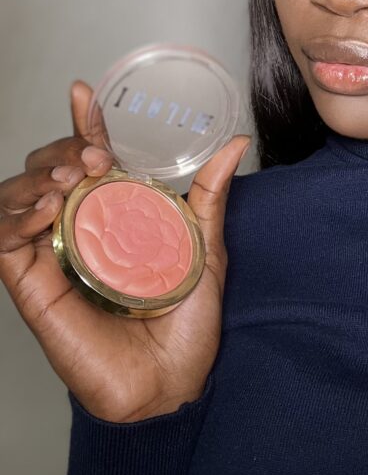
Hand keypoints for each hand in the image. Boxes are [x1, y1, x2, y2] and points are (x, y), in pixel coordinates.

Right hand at [0, 80, 249, 421]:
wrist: (171, 382)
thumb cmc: (186, 320)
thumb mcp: (204, 246)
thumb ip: (210, 193)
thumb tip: (237, 141)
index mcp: (114, 212)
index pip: (87, 156)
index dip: (81, 122)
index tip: (81, 92)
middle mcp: (78, 226)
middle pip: (47, 168)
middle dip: (61, 148)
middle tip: (89, 157)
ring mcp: (52, 255)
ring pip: (18, 196)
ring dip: (36, 176)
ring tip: (67, 180)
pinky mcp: (33, 286)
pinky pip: (4, 242)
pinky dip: (14, 217)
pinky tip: (45, 210)